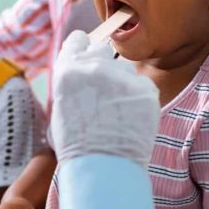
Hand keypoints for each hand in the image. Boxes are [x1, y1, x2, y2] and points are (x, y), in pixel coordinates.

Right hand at [50, 31, 159, 166]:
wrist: (103, 168)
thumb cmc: (77, 144)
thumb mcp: (62, 106)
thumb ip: (74, 81)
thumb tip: (84, 71)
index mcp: (68, 69)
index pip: (78, 39)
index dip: (82, 50)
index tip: (86, 61)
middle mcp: (95, 65)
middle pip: (103, 49)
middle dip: (102, 66)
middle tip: (103, 93)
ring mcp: (123, 76)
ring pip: (124, 69)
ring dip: (121, 84)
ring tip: (117, 113)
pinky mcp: (146, 88)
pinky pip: (142, 86)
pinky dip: (138, 99)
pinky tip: (130, 118)